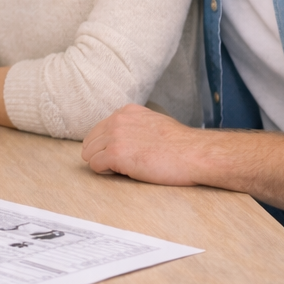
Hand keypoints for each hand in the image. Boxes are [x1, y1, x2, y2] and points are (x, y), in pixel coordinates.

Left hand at [80, 104, 204, 184]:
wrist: (194, 154)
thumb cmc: (181, 145)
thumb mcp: (154, 123)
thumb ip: (135, 126)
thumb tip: (125, 138)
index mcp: (126, 112)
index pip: (100, 129)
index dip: (107, 145)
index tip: (121, 154)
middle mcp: (117, 120)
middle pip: (91, 142)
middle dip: (102, 154)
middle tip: (122, 164)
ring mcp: (115, 136)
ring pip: (90, 154)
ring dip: (104, 164)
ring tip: (126, 168)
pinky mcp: (115, 154)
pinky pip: (95, 165)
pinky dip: (105, 172)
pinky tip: (125, 172)